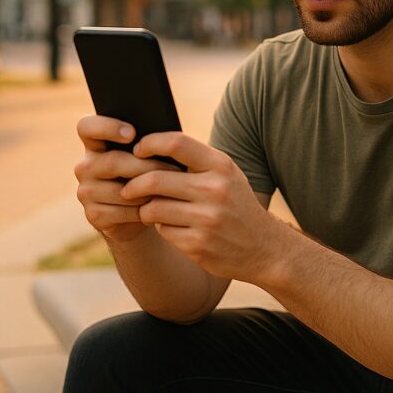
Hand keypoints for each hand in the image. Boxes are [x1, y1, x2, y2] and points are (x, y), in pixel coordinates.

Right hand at [74, 115, 179, 242]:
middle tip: (174, 169)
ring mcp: (86, 192)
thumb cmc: (147, 175)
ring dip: (147, 191)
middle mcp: (85, 166)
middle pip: (112, 162)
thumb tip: (163, 138)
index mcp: (95, 144)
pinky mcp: (93, 215)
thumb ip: (145, 145)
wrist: (141, 213)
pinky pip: (121, 212)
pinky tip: (155, 208)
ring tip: (169, 190)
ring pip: (119, 190)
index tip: (132, 133)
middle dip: (146, 166)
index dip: (106, 127)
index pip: (87, 127)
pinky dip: (142, 210)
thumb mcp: (145, 156)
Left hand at [120, 132, 286, 282]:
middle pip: (155, 179)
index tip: (138, 151)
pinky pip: (162, 231)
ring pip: (153, 209)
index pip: (176, 143)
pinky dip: (162, 229)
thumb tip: (150, 148)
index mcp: (221, 166)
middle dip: (134, 185)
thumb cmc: (236, 205)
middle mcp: (214, 190)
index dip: (150, 144)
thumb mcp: (227, 176)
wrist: (265, 248)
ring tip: (151, 210)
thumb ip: (195, 161)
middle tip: (128, 188)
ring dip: (146, 210)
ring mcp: (206, 219)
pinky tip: (174, 228)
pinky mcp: (198, 245)